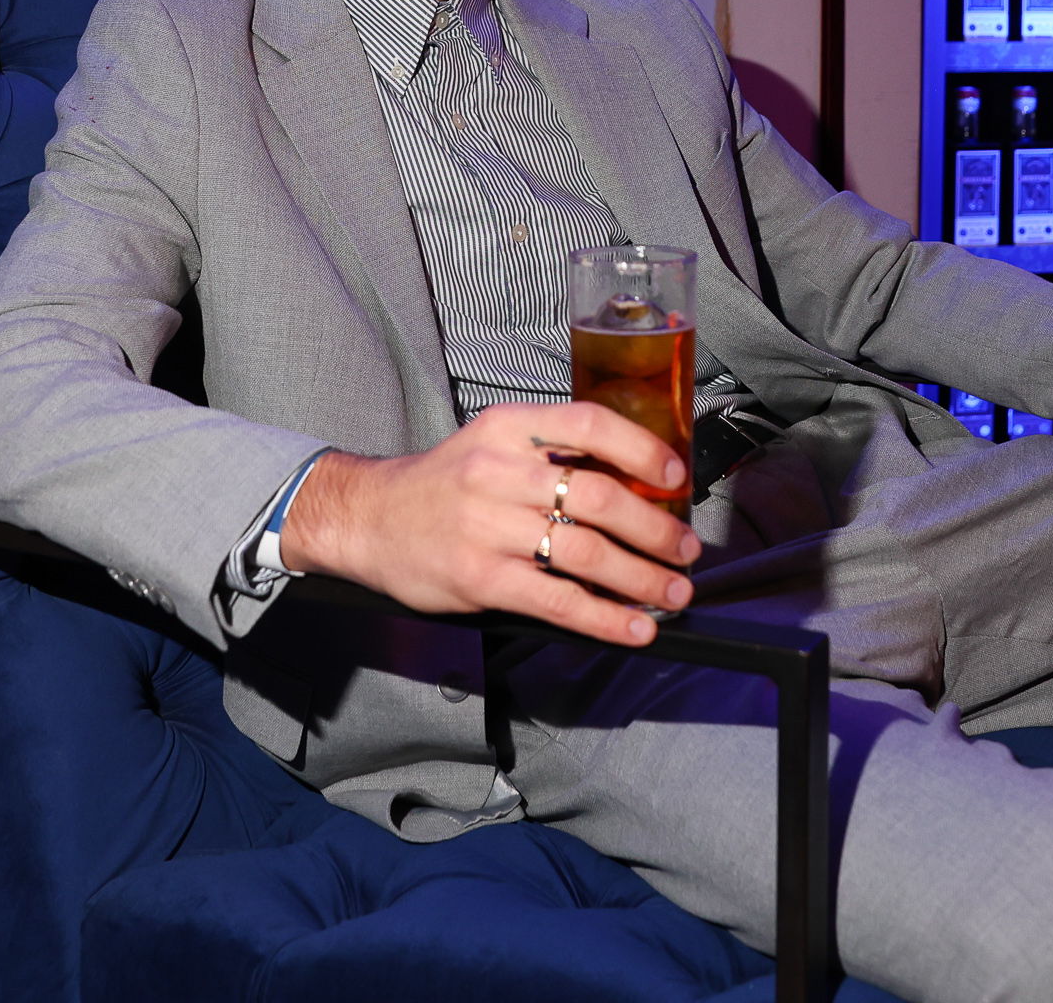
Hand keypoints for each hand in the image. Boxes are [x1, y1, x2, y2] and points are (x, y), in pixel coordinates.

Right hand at [278, 402, 702, 645]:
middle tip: (686, 550)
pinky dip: (604, 617)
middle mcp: (498, 470)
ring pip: (585, 552)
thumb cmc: (441, 484)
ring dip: (642, 578)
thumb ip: (551, 455)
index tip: (676, 476)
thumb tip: (634, 483)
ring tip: (672, 593)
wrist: (366, 517)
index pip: (589, 425)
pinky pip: (556, 599)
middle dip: (656, 528)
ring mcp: (487, 526)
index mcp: (508, 427)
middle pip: (599, 496)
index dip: (642, 450)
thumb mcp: (490, 444)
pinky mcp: (479, 577)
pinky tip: (633, 627)